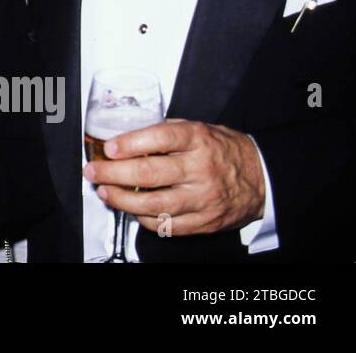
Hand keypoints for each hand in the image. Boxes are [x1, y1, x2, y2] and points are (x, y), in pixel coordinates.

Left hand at [84, 118, 265, 235]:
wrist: (262, 178)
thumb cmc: (224, 150)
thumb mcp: (199, 129)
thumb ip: (166, 132)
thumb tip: (126, 136)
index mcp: (198, 140)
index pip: (160, 138)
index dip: (130, 143)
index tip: (108, 148)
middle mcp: (200, 169)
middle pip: (149, 173)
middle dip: (113, 173)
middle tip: (93, 172)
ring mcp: (203, 197)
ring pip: (154, 204)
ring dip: (122, 200)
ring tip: (105, 193)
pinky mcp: (205, 221)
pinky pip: (167, 225)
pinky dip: (144, 219)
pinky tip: (132, 210)